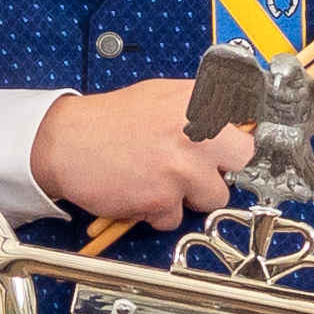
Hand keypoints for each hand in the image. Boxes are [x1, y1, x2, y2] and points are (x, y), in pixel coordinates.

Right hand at [32, 81, 251, 229]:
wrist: (66, 143)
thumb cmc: (108, 122)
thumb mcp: (160, 96)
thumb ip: (197, 107)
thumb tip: (229, 119)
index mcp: (196, 100)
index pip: (246, 118)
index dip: (235, 136)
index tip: (228, 144)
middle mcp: (195, 131)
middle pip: (243, 157)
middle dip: (224, 165)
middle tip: (201, 165)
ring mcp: (182, 167)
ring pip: (215, 196)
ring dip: (192, 194)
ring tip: (162, 179)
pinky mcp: (164, 199)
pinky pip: (177, 217)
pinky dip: (160, 211)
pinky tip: (142, 191)